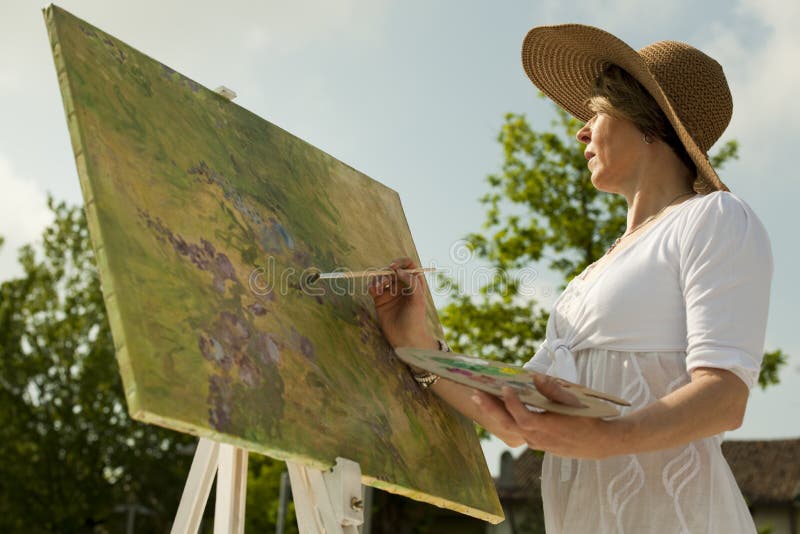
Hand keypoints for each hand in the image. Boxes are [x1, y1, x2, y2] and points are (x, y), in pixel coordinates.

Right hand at [367, 256, 435, 349]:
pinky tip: (373, 291)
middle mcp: (402, 285)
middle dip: (386, 273)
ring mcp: (390, 292)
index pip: (408, 265)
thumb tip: (398, 270)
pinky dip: (371, 286)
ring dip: (377, 280)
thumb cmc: (416, 319)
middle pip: (391, 270)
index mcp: (414, 282)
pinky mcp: (380, 299)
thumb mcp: (418, 299)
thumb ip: (411, 282)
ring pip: (381, 277)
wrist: (406, 338)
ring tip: (378, 289)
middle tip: (384, 282)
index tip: (393, 267)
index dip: (400, 262)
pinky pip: (373, 287)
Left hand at [471, 379, 625, 458]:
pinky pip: (517, 431)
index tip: (502, 387)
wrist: (600, 442)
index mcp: (546, 428)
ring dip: (494, 413)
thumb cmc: (589, 419)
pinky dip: (506, 418)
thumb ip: (553, 390)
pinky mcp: (538, 444)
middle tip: (474, 393)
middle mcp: (537, 438)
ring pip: (510, 428)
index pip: (521, 415)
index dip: (510, 401)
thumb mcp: (574, 402)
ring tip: (480, 398)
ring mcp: (536, 443)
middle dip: (489, 408)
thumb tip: (535, 377)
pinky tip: (499, 408)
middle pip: (507, 423)